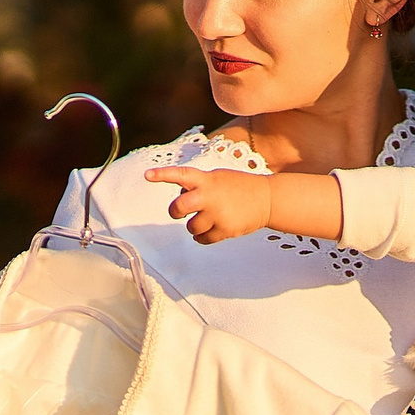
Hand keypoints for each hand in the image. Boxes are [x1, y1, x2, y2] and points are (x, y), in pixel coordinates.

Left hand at [145, 166, 272, 243]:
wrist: (267, 199)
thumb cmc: (239, 187)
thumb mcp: (217, 177)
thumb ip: (198, 184)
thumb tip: (180, 196)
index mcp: (206, 179)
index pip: (180, 174)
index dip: (162, 175)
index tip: (147, 175)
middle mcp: (210, 196)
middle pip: (178, 207)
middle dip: (175, 212)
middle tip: (180, 212)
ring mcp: (217, 214)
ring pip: (190, 228)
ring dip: (195, 226)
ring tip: (208, 219)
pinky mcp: (225, 229)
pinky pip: (203, 240)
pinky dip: (204, 237)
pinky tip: (213, 228)